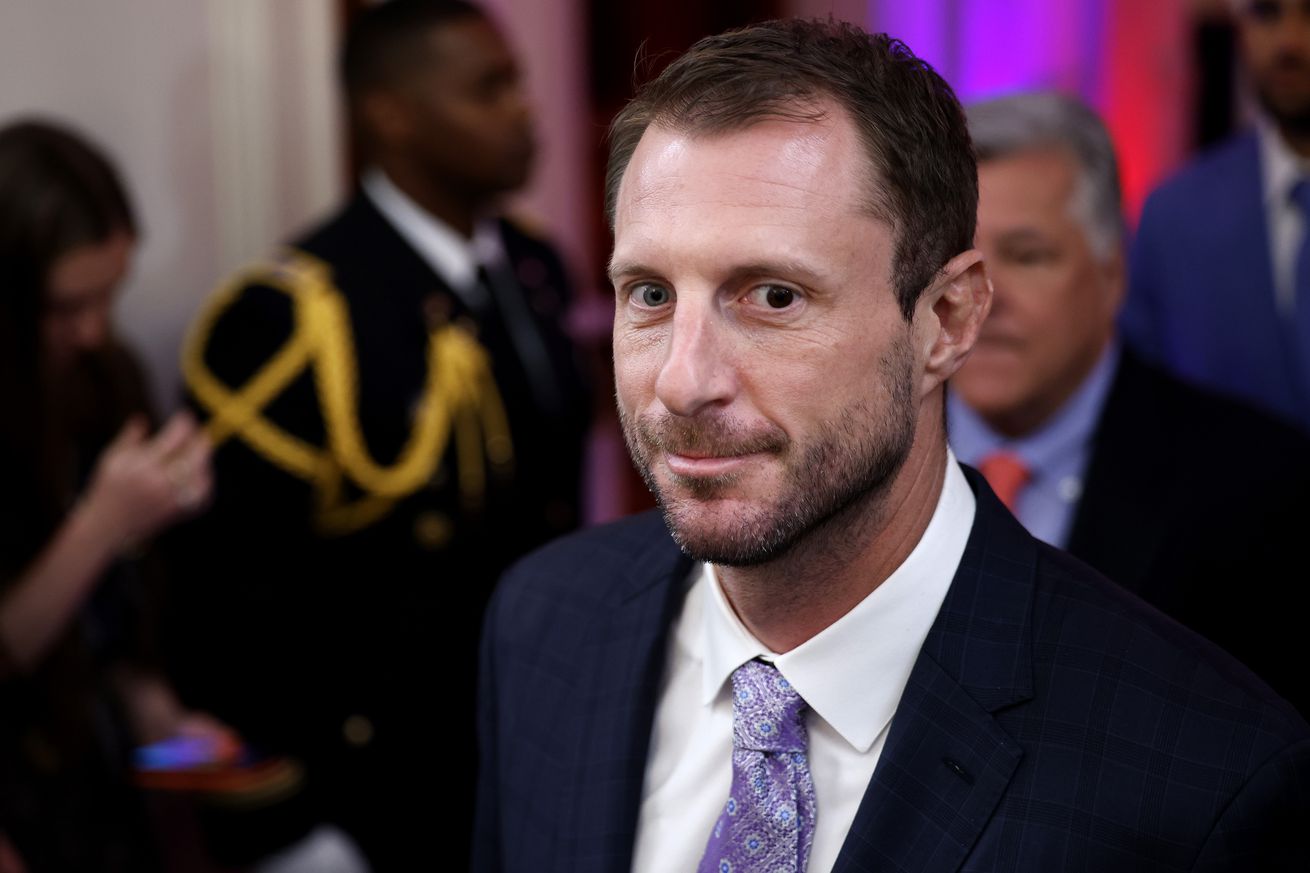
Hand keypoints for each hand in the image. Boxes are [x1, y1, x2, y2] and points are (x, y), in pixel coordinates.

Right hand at [81, 411, 213, 547]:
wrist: (106, 527)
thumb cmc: (107, 489)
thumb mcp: (112, 460)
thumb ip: (130, 437)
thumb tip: (143, 417)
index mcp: (141, 466)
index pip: (173, 438)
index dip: (183, 424)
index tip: (185, 416)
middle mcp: (158, 483)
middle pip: (194, 456)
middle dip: (200, 440)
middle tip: (199, 432)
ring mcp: (170, 499)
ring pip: (201, 474)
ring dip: (204, 459)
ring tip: (200, 450)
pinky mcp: (177, 512)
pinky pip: (202, 495)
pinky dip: (205, 481)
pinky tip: (201, 472)